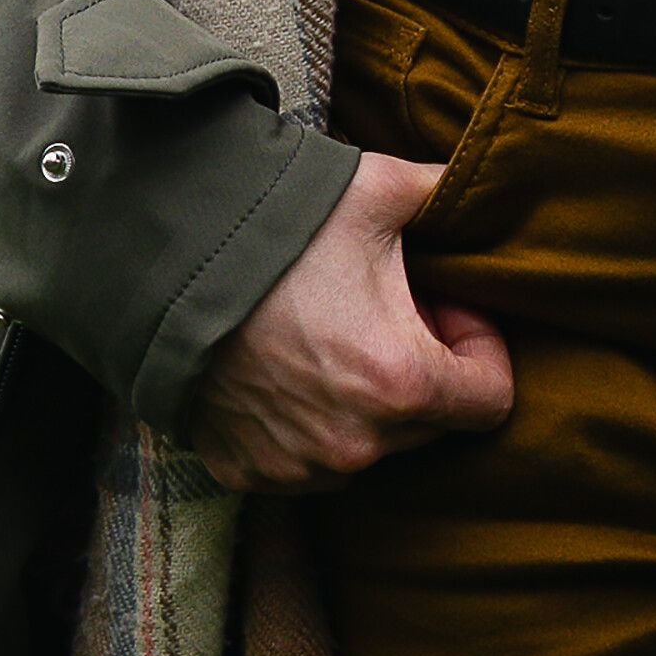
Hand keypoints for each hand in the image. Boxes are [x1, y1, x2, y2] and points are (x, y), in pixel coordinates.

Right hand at [185, 153, 515, 493]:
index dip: (481, 346)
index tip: (447, 306)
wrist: (164, 261)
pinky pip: (306, 459)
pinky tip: (287, 363)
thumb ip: (447, 192)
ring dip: (367, 400)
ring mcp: (298, 467)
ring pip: (369, 445)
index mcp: (402, 383)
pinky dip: (309, 421)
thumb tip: (480, 182)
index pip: (491, 400)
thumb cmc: (281, 225)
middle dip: (425, 368)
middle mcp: (355, 444)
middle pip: (431, 423)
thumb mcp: (381, 190)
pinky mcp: (248, 472)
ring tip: (334, 332)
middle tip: (390, 308)